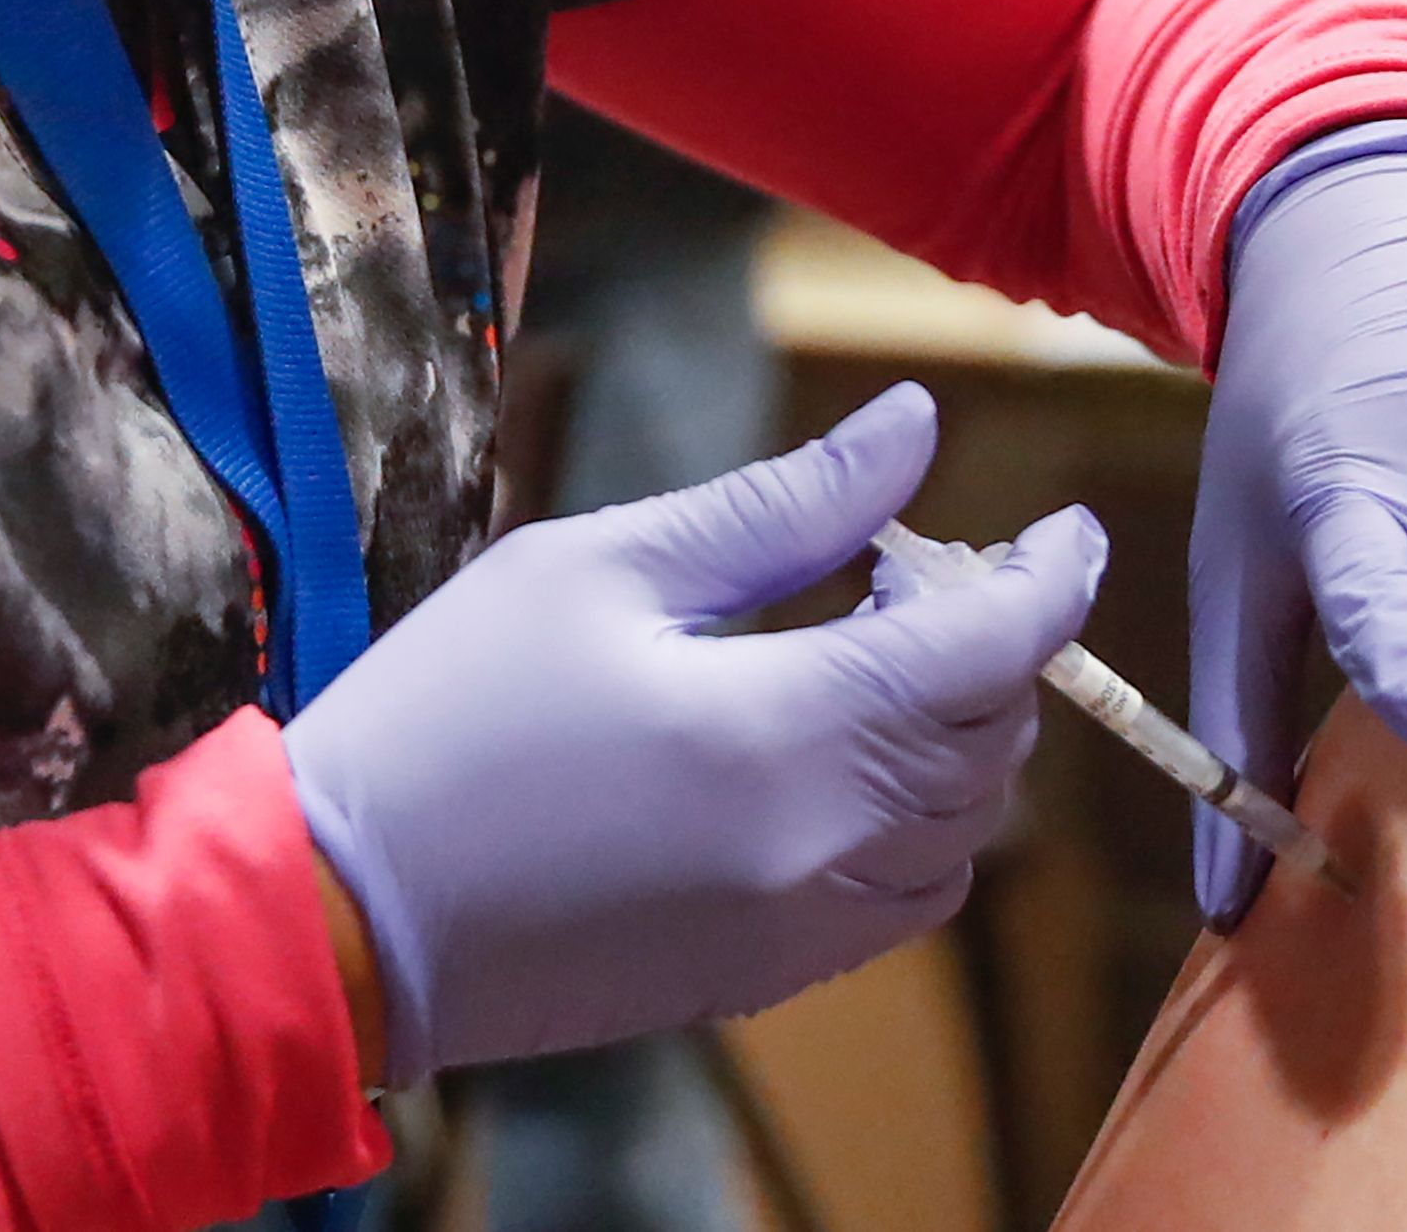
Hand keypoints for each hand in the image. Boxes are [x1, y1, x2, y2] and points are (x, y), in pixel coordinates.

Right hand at [287, 382, 1102, 1077]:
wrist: (340, 910)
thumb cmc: (451, 715)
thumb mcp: (603, 567)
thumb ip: (783, 505)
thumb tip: (914, 429)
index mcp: (787, 734)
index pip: (992, 651)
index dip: (1051, 578)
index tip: (1066, 525)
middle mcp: (821, 847)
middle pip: (991, 739)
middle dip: (988, 640)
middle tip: (906, 562)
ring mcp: (797, 928)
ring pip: (964, 829)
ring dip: (957, 734)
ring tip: (866, 648)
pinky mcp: (761, 977)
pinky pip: (904, 897)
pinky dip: (916, 821)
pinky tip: (833, 751)